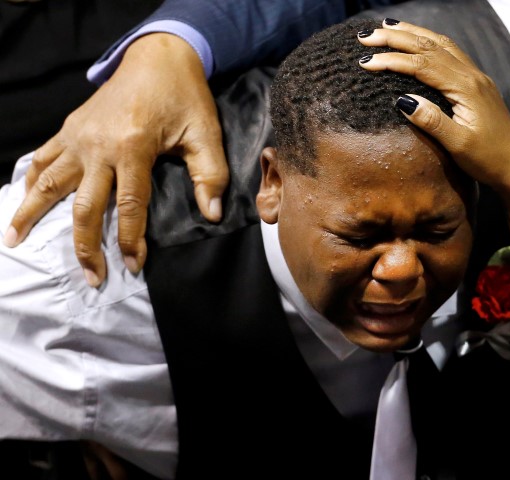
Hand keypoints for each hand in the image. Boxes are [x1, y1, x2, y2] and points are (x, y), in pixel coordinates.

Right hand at [3, 33, 228, 286]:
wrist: (158, 56)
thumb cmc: (185, 96)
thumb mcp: (205, 133)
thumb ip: (209, 175)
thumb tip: (212, 214)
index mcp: (132, 149)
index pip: (129, 208)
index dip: (130, 241)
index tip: (133, 266)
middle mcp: (98, 146)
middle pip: (84, 207)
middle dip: (86, 247)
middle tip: (91, 277)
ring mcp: (78, 136)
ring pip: (48, 182)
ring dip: (31, 213)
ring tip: (14, 240)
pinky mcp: (70, 128)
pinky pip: (43, 156)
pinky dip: (30, 178)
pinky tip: (22, 198)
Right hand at [358, 20, 509, 190]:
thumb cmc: (489, 159)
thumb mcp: (459, 145)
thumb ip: (432, 121)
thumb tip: (402, 100)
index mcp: (466, 88)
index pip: (422, 65)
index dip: (393, 60)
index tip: (366, 63)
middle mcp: (472, 76)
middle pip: (430, 46)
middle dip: (397, 37)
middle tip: (366, 36)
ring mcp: (476, 78)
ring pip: (441, 44)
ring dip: (413, 34)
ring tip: (387, 27)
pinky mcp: (477, 85)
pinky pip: (450, 53)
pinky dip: (429, 43)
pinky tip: (419, 42)